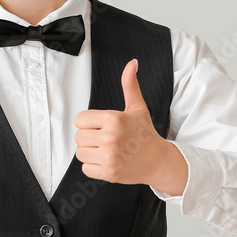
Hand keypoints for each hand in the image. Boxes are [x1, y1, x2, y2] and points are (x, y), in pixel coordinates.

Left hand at [74, 58, 187, 194]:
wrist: (158, 160)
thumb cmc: (145, 134)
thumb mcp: (137, 107)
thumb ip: (130, 85)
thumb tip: (132, 63)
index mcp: (114, 119)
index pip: (80, 119)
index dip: (89, 122)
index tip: (101, 126)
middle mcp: (110, 137)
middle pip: (78, 136)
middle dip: (89, 138)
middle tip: (105, 139)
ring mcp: (109, 156)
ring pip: (80, 153)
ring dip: (90, 153)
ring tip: (106, 150)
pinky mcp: (109, 172)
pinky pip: (86, 168)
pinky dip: (93, 167)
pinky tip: (107, 161)